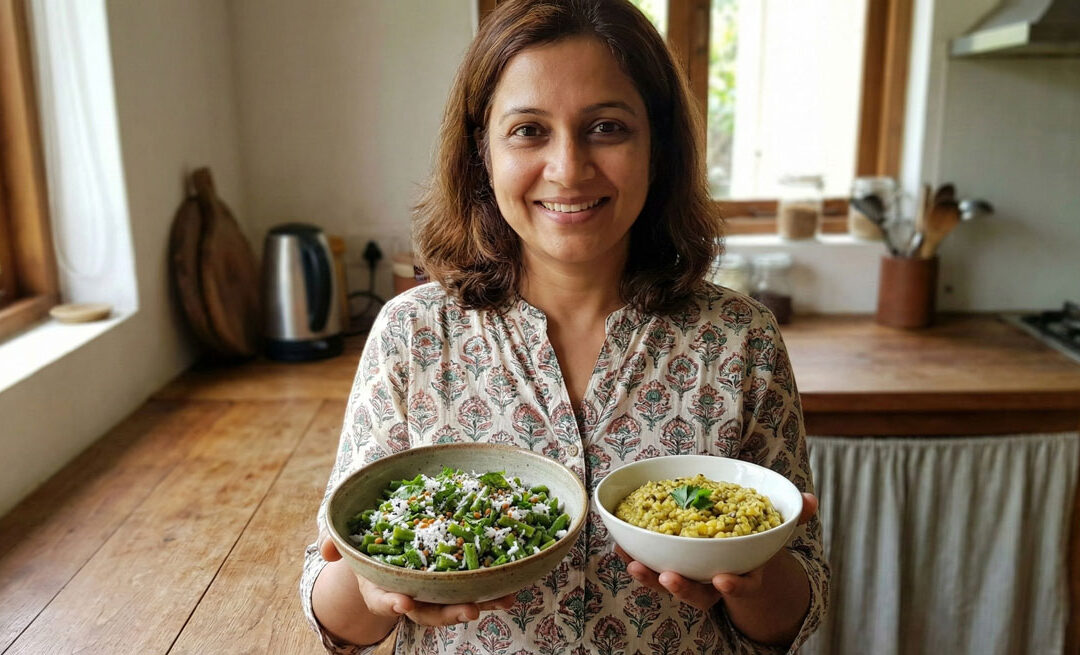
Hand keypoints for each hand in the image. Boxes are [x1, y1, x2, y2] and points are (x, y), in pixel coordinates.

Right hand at [319, 537, 515, 627]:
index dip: (392, 602)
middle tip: (470, 610)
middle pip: (429, 610)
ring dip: (481, 603)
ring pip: (457, 602)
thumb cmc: (364, 540)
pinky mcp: (455, 580)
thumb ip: (334, 539)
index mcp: (380, 585)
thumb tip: (325, 548)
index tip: (402, 602)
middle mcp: (410, 593)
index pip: (384, 599)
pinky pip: (475, 587)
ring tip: (503, 600)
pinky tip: (515, 586)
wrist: (386, 539)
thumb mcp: (345, 536)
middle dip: (450, 612)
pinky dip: (494, 588)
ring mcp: (435, 590)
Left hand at [615, 492, 817, 610]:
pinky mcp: (669, 568)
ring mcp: (692, 579)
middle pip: (700, 594)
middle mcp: (716, 583)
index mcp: (745, 575)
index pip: (742, 586)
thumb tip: (811, 500)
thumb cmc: (754, 540)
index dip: (734, 587)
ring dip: (651, 577)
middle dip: (683, 588)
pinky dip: (635, 557)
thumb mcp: (776, 529)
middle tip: (668, 577)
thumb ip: (794, 516)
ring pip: (671, 584)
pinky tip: (619, 544)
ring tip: (633, 563)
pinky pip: (651, 568)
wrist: (738, 556)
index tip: (725, 581)